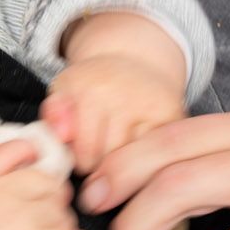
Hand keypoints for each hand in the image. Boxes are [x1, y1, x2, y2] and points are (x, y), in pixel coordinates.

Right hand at [0, 145, 86, 229]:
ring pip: (61, 211)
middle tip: (49, 209)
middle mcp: (5, 191)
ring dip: (61, 223)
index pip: (13, 149)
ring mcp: (24, 215)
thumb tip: (6, 186)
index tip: (36, 162)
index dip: (30, 153)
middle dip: (53, 195)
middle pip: (47, 181)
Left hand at [43, 12, 186, 174]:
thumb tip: (59, 135)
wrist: (133, 61)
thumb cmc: (91, 86)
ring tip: (122, 148)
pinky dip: (151, 158)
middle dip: (105, 167)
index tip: (83, 153)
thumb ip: (53, 116)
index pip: (85, 157)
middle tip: (104, 151)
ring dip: (129, 164)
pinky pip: (161, 156)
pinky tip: (143, 147)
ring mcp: (154, 105)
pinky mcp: (177, 115)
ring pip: (138, 164)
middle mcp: (125, 95)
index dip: (82, 162)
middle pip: (112, 163)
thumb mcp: (63, 93)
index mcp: (90, 91)